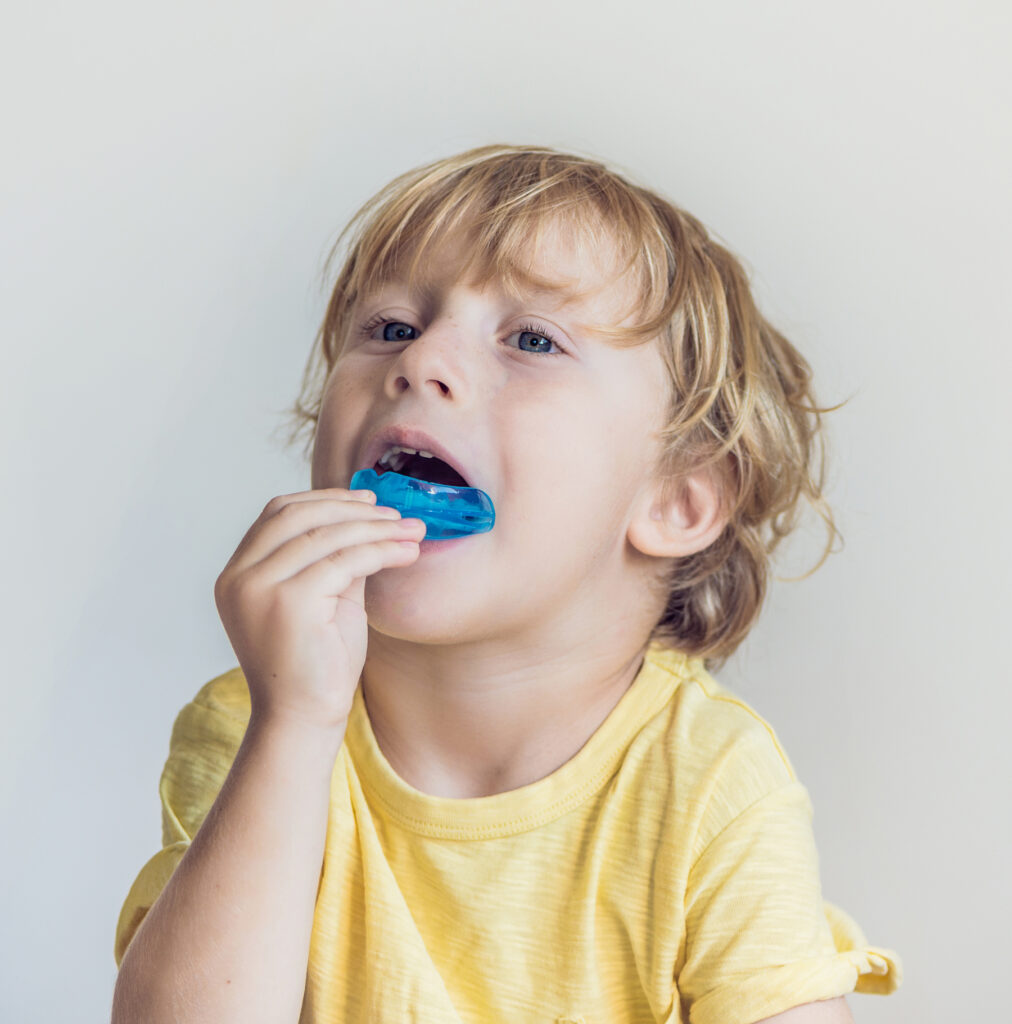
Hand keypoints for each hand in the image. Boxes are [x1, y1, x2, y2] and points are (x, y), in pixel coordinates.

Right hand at [214, 487, 425, 733]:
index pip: (278, 513)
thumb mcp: (323, 597)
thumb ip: (333, 558)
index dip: (326, 500)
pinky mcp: (289, 603)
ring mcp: (258, 589)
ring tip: (413, 532)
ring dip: (377, 529)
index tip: (367, 499)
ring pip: (327, 536)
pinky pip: (345, 561)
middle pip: (299, 516)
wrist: (305, 719)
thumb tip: (368, 517)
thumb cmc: (317, 664)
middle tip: (397, 514)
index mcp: (238, 573)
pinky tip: (407, 553)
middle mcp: (239, 577)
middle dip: (354, 510)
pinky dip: (381, 551)